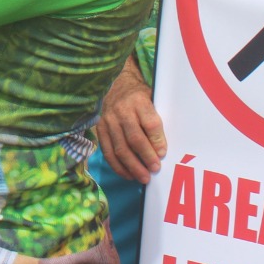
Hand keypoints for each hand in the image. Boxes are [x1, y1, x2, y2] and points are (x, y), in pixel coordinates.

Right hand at [97, 60, 165, 183]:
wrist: (116, 86)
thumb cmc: (139, 97)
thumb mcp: (152, 100)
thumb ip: (156, 121)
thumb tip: (161, 150)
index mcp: (139, 101)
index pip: (150, 123)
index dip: (157, 141)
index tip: (163, 154)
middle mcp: (121, 110)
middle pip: (135, 138)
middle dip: (146, 157)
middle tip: (155, 169)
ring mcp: (108, 120)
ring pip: (120, 148)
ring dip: (133, 166)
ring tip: (144, 177)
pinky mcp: (99, 129)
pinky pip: (107, 151)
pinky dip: (118, 166)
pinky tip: (128, 174)